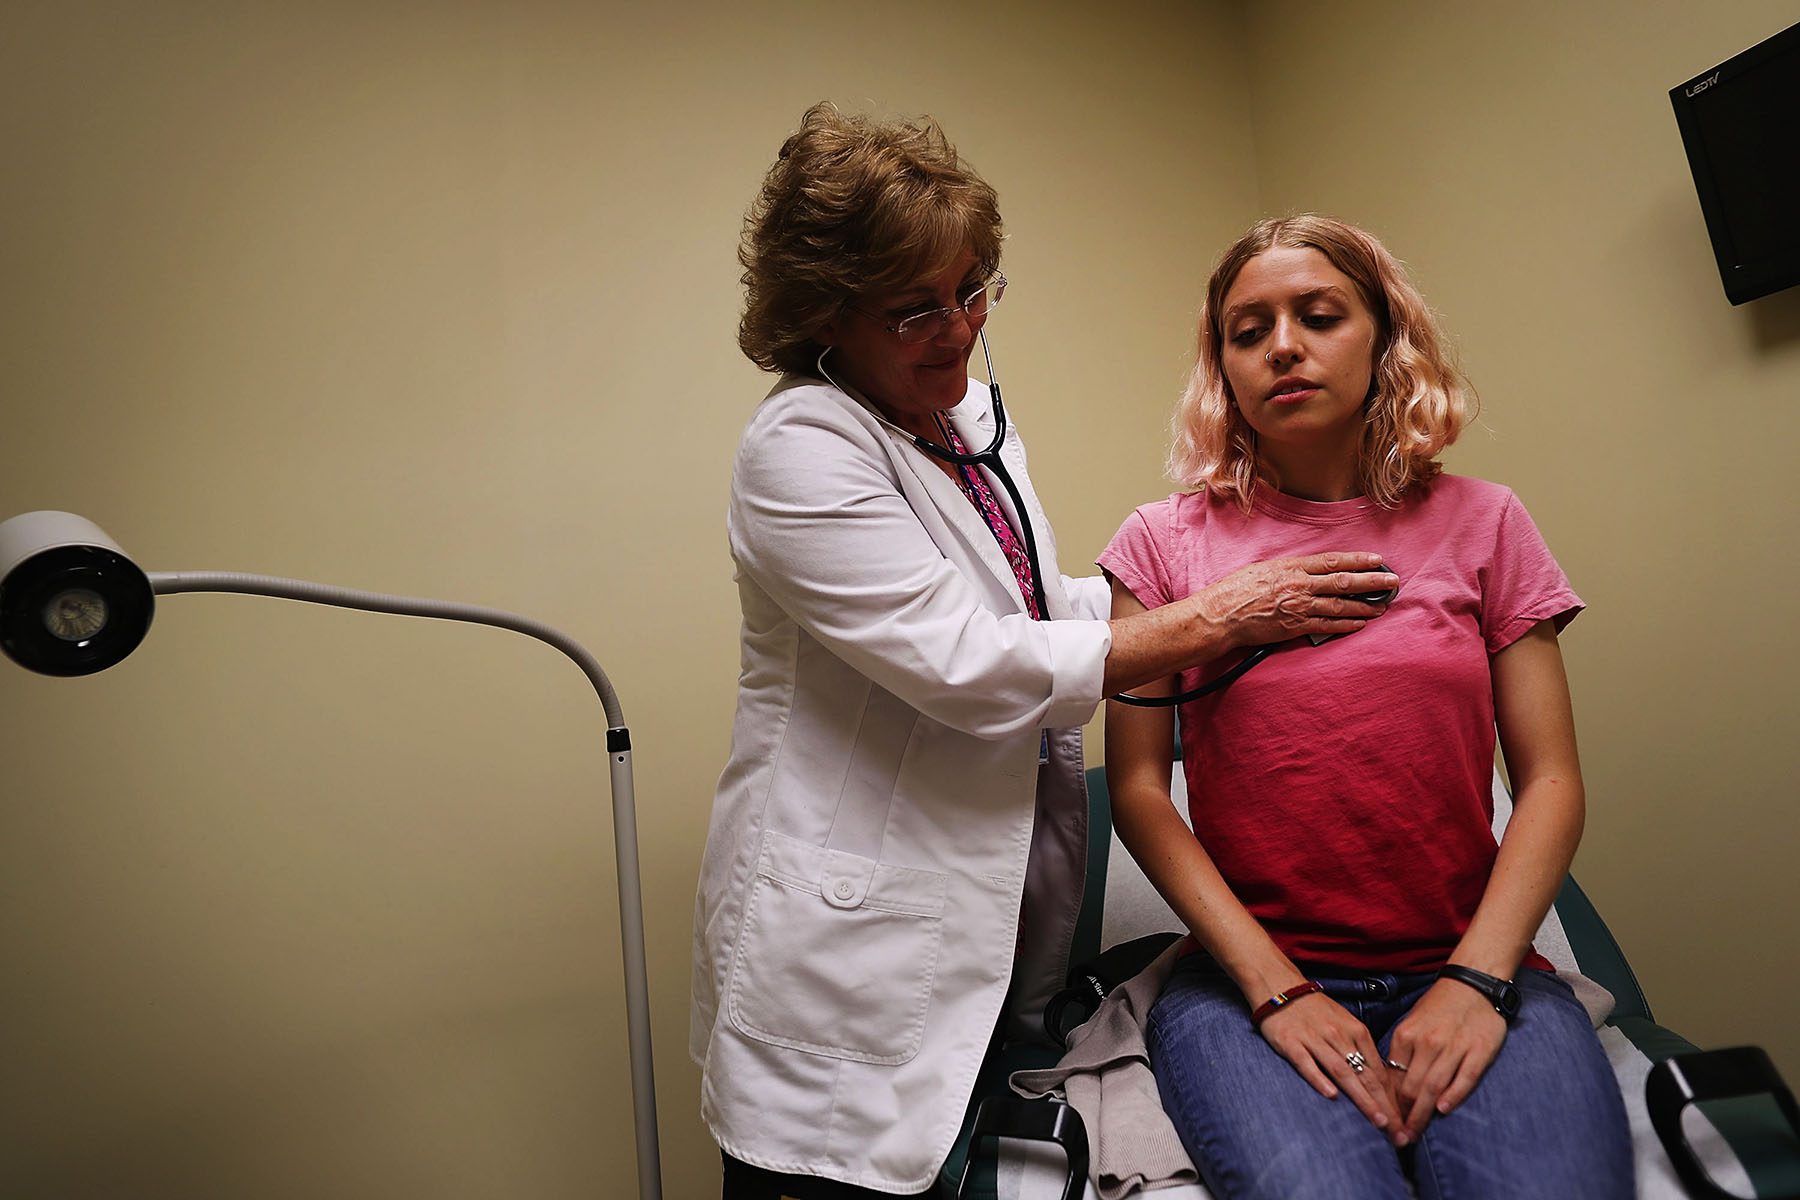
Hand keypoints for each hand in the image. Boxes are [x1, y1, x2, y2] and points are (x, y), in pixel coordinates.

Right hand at [1195, 553, 1396, 649]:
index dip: (1357, 560)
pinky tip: (1360, 623)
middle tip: (1392, 582)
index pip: (1332, 561)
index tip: (1376, 560)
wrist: (1220, 615)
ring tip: (1381, 606)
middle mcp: (1299, 586)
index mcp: (1291, 567)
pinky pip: (1327, 625)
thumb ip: (1288, 569)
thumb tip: (1307, 570)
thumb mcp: (1263, 569)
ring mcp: (1299, 608)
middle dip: (1372, 582)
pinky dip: (1346, 624)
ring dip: (1365, 606)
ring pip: (1340, 606)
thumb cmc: (1236, 590)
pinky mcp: (1295, 627)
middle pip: (1344, 582)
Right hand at [1258, 991, 1409, 1146]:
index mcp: (1356, 1031)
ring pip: (1342, 1072)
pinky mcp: (1290, 1043)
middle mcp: (1338, 1036)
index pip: (1378, 1070)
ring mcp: (1314, 1039)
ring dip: (1362, 1098)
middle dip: (1384, 1105)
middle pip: (1365, 1075)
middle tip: (1397, 1130)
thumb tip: (1381, 1082)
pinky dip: (1319, 1079)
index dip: (1393, 1098)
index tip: (1403, 1121)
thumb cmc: (1315, 1010)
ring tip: (1377, 1120)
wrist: (1279, 986)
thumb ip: (1361, 1050)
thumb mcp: (1345, 1023)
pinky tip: (1331, 1096)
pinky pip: (1307, 1063)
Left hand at [1385, 979, 1508, 1138]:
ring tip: (1414, 1134)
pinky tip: (1442, 1109)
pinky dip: (1452, 1095)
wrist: (1473, 984)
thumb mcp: (1412, 1025)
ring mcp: (1453, 1047)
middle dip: (1402, 1116)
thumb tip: (1390, 1087)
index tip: (1384, 1123)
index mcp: (1406, 1035)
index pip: (1392, 1078)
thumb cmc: (1439, 1008)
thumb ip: (1403, 1054)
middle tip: (1398, 1138)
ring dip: (1422, 1114)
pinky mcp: (1478, 1051)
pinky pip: (1464, 1078)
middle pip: (1410, 1087)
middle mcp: (1427, 1042)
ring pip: (1433, 1086)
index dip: (1387, 1104)